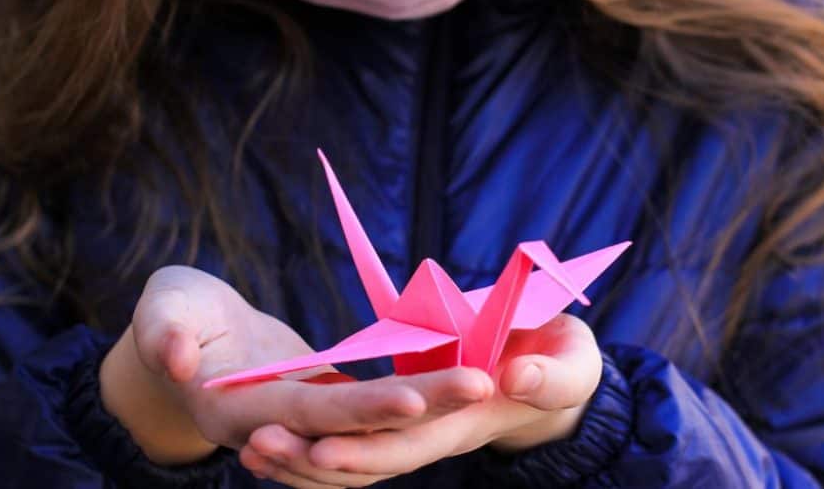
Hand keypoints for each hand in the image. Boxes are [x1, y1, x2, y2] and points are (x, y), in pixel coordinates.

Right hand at [100, 266, 495, 465]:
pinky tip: (456, 378)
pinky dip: (413, 399)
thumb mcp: (161, 310)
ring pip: (375, 424)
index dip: (362, 410)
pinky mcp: (325, 400)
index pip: (314, 414)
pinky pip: (374, 408)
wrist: (184, 335)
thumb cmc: (170, 314)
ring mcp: (308, 417)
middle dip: (421, 407)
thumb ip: (165, 333)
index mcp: (245, 411)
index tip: (415, 399)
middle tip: (481, 383)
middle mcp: (283, 427)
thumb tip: (179, 359)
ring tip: (485, 379)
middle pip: (361, 424)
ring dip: (429, 407)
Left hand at [239, 313, 601, 487]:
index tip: (319, 447)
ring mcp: (415, 430)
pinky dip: (310, 444)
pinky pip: (351, 439)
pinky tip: (269, 435)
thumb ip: (553, 373)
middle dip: (312, 460)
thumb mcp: (575, 363)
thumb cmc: (568, 360)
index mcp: (467, 422)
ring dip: (300, 459)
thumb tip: (515, 376)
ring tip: (248, 445)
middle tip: (257, 442)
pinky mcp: (401, 416)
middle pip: (365, 462)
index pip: (409, 446)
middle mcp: (432, 436)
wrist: (556, 371)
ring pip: (351, 459)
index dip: (365, 449)